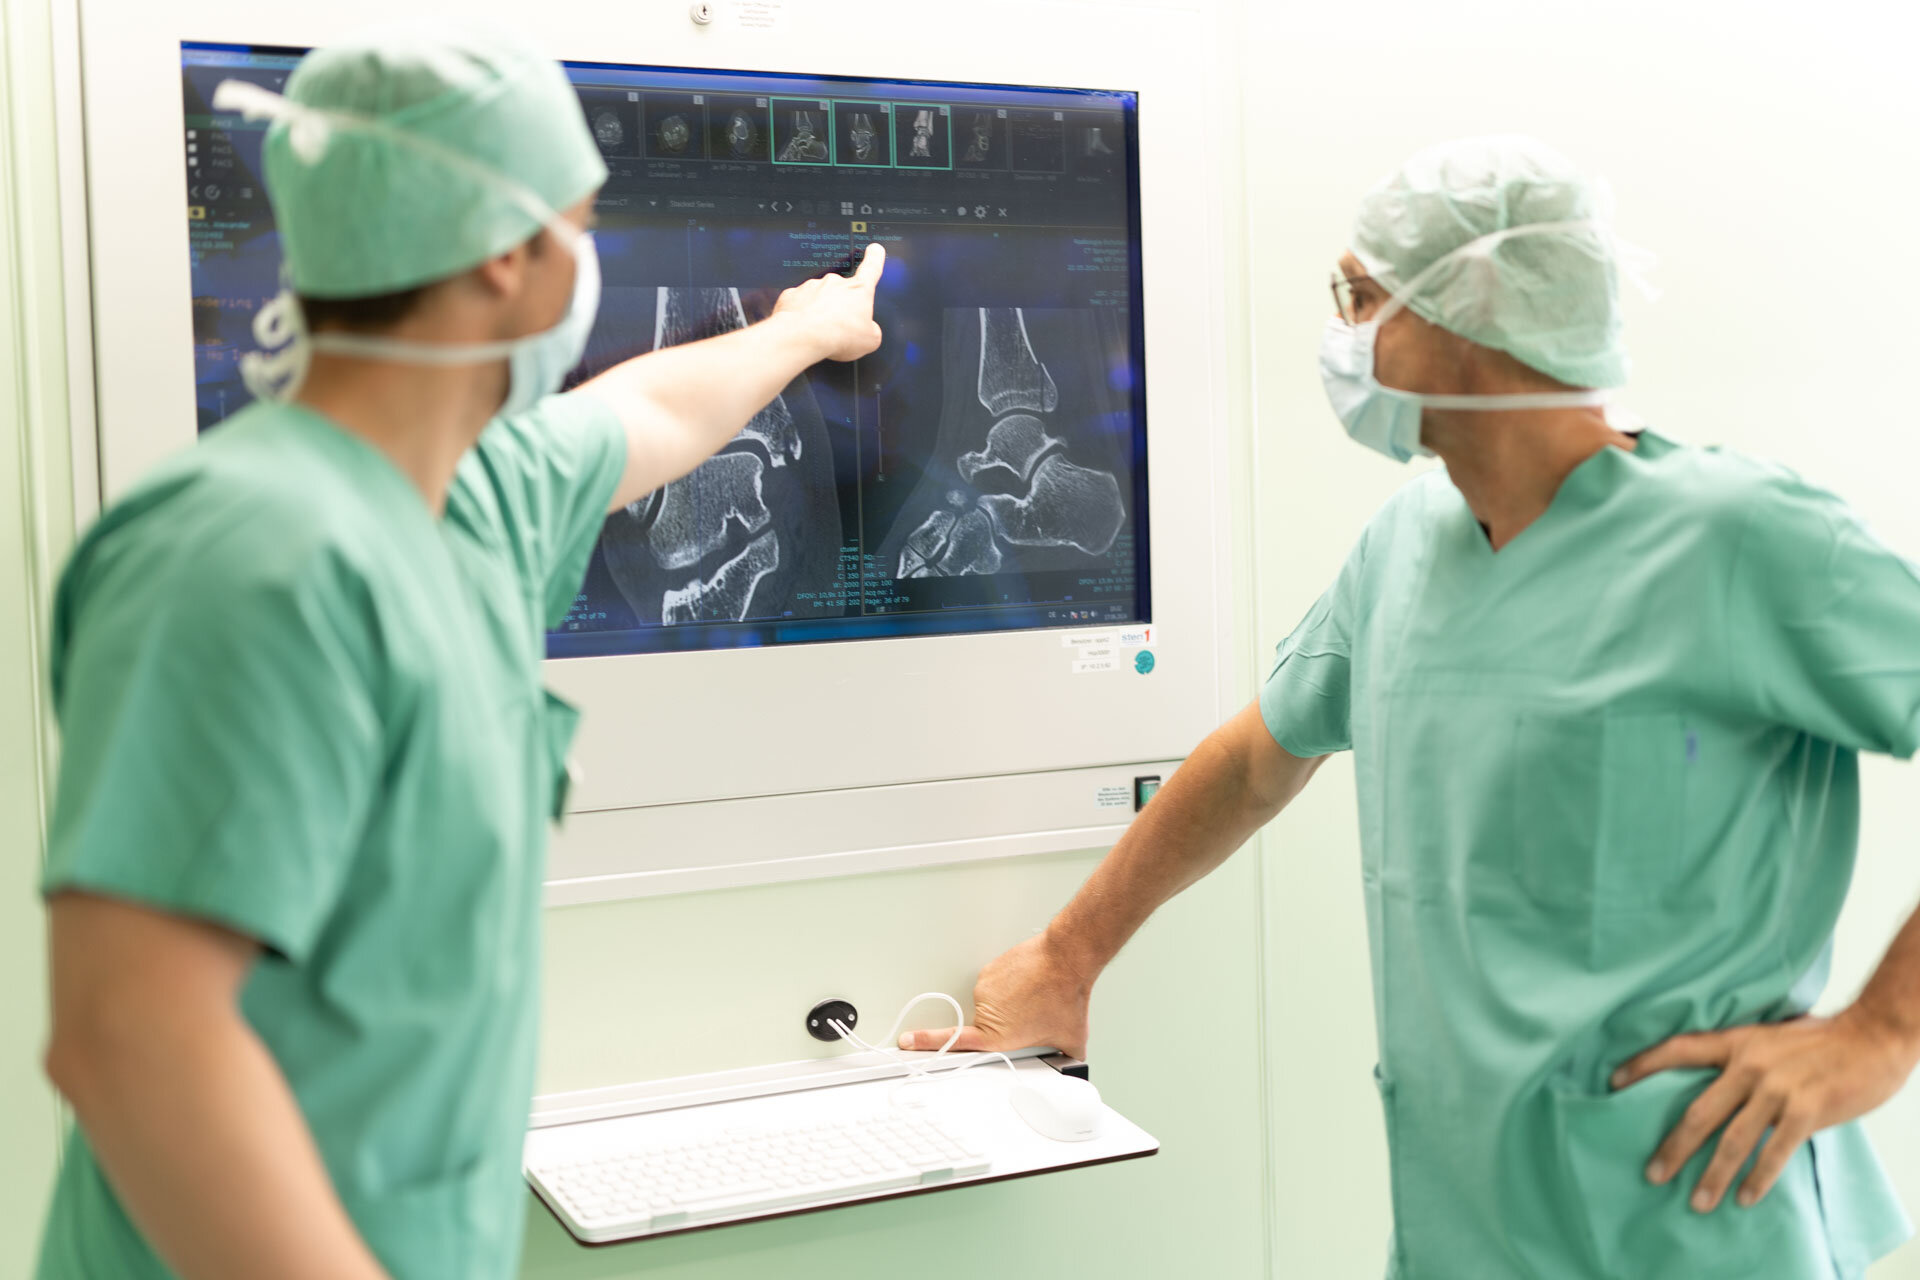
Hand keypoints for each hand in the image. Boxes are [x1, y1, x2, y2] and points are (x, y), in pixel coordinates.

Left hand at [771, 242, 884, 361]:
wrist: (803, 337)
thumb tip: (867, 331)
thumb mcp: (870, 340)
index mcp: (858, 290)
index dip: (874, 258)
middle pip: (841, 292)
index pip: (871, 268)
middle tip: (839, 328)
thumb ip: (871, 330)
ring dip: (820, 312)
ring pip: (819, 298)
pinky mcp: (792, 296)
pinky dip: (801, 316)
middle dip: (840, 307)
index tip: (874, 250)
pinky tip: (803, 330)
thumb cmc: (837, 335)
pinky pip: (800, 305)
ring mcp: (812, 287)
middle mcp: (835, 283)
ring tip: (821, 333)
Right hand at [898, 931, 1093, 1059]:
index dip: (926, 1042)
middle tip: (1034, 1014)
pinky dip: (1010, 985)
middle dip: (1008, 1022)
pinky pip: (996, 983)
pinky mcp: (990, 969)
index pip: (954, 1042)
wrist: (1065, 959)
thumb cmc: (1066, 997)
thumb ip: (1063, 1058)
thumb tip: (1068, 1064)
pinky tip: (1029, 983)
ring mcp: (985, 987)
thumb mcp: (1070, 1039)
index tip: (907, 1042)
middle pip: (987, 1024)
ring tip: (1035, 996)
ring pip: (994, 1003)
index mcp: (997, 1034)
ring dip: (1010, 1002)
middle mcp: (985, 1011)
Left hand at [1611, 1007, 1919, 1212]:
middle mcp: (1749, 1066)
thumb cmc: (1819, 1039)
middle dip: (1673, 1147)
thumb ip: (1740, 1056)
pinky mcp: (1806, 1111)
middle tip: (1653, 1174)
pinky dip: (1758, 1178)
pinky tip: (1745, 1198)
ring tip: (1696, 1201)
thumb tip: (1710, 1077)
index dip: (1643, 1064)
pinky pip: (1775, 1153)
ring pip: (1733, 1140)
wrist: (1871, 1037)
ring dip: (1713, 1175)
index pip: (1678, 1050)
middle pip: (1698, 1112)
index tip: (1613, 1082)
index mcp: (1736, 1043)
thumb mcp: (1768, 1037)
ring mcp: (1776, 1090)